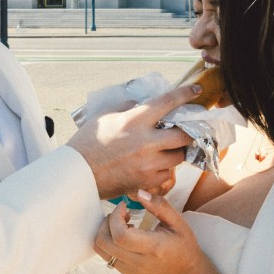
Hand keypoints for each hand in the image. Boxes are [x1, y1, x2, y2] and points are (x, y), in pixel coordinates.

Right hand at [67, 84, 197, 199]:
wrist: (77, 174)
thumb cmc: (87, 143)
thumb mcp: (105, 116)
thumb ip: (127, 107)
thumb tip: (142, 102)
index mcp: (135, 121)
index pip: (168, 102)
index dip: (186, 94)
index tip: (196, 90)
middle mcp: (146, 142)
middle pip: (184, 135)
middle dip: (188, 131)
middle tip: (187, 129)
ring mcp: (148, 164)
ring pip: (178, 157)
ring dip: (176, 151)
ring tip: (168, 148)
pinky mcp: (146, 182)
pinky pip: (167, 174)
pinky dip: (164, 169)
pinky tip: (154, 165)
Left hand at [94, 190, 211, 273]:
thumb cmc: (184, 245)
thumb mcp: (178, 222)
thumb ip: (160, 206)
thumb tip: (140, 193)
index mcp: (153, 248)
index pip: (120, 235)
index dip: (116, 217)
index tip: (125, 206)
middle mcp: (138, 262)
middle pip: (104, 242)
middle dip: (106, 222)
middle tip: (121, 213)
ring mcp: (129, 270)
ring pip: (101, 250)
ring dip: (105, 232)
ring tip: (122, 224)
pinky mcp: (125, 273)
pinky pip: (106, 256)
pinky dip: (108, 241)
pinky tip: (124, 235)